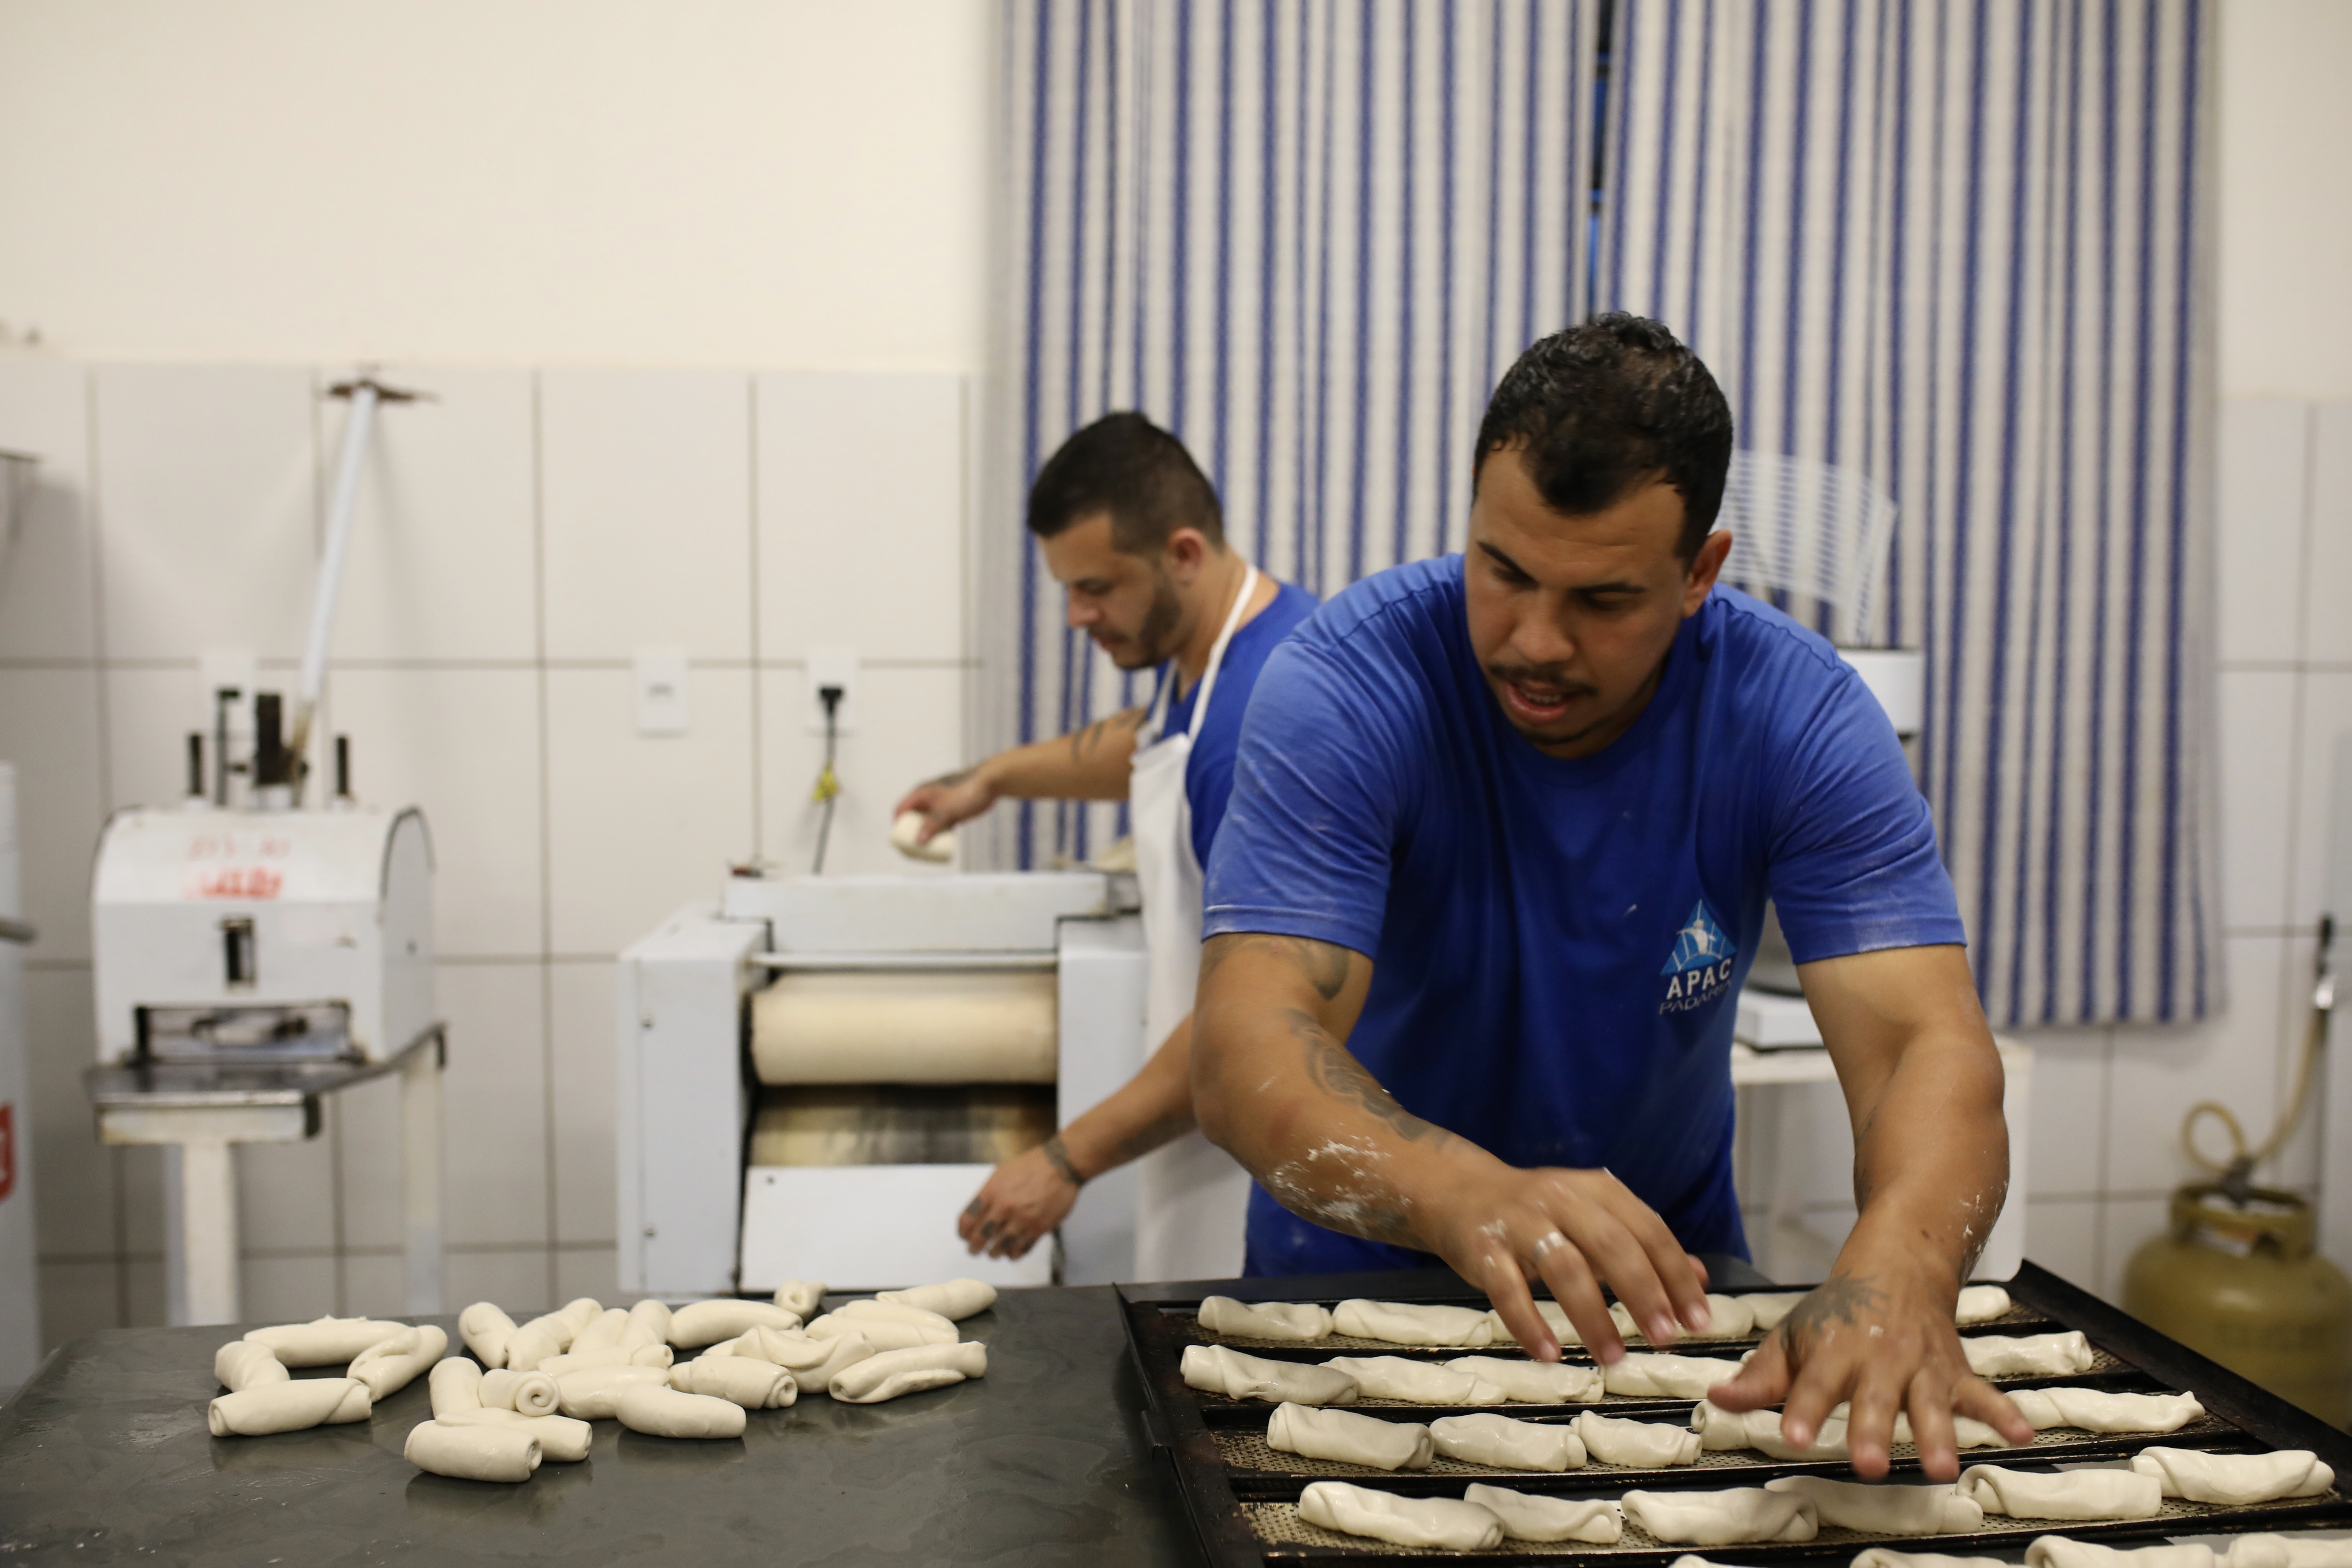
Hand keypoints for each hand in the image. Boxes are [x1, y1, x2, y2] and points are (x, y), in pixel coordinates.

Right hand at [894, 766, 995, 844]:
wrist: (990, 783)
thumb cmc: (965, 792)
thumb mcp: (945, 810)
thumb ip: (931, 825)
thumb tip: (918, 841)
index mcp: (921, 794)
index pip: (901, 809)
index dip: (897, 824)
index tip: (899, 840)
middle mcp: (928, 799)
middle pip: (913, 818)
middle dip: (911, 833)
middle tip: (911, 849)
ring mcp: (940, 805)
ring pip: (928, 823)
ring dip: (925, 835)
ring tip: (923, 852)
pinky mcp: (952, 811)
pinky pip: (941, 825)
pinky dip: (939, 834)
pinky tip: (939, 846)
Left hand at [956, 1140, 1080, 1258]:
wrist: (1061, 1165)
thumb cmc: (1031, 1166)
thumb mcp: (1001, 1173)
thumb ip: (988, 1194)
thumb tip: (979, 1214)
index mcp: (991, 1192)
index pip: (967, 1219)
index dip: (963, 1232)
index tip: (964, 1236)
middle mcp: (1004, 1207)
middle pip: (980, 1237)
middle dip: (974, 1247)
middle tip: (974, 1250)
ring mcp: (1022, 1219)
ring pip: (999, 1248)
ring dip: (993, 1253)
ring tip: (993, 1252)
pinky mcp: (1038, 1228)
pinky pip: (1020, 1250)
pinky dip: (1013, 1254)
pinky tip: (1011, 1252)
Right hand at [1418, 1160, 1714, 1363]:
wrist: (1459, 1192)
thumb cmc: (1540, 1214)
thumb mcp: (1594, 1218)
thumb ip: (1645, 1246)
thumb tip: (1701, 1278)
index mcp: (1596, 1191)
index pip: (1648, 1230)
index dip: (1677, 1275)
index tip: (1698, 1321)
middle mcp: (1560, 1200)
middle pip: (1611, 1245)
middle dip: (1643, 1294)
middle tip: (1664, 1339)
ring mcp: (1519, 1223)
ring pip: (1563, 1267)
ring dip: (1592, 1316)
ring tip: (1614, 1358)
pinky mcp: (1483, 1249)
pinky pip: (1506, 1289)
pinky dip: (1528, 1324)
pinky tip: (1549, 1355)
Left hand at [1705, 1259, 2032, 1480]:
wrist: (1897, 1262)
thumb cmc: (1837, 1311)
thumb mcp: (1792, 1336)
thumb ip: (1759, 1376)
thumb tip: (1716, 1401)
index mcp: (1833, 1350)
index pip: (1812, 1384)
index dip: (1801, 1409)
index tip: (1792, 1437)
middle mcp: (1878, 1359)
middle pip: (1873, 1399)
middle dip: (1871, 1431)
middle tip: (1869, 1465)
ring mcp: (1921, 1366)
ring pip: (1929, 1402)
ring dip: (1938, 1434)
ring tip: (1944, 1467)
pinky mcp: (1955, 1371)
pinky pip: (1983, 1394)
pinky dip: (2004, 1413)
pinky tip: (2022, 1434)